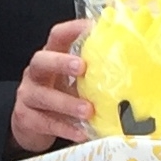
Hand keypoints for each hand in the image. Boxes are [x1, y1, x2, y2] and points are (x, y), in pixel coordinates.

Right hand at [10, 18, 95, 152]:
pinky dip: (65, 128)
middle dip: (61, 62)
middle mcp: (36, 73)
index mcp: (50, 57)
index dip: (73, 30)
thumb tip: (133, 63)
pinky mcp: (26, 118)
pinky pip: (45, 123)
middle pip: (41, 61)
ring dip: (67, 103)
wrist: (31, 125)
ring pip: (43, 96)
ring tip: (88, 110)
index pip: (58, 36)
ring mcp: (28, 95)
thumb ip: (93, 72)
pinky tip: (81, 132)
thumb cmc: (60, 96)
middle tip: (82, 67)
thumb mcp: (74, 80)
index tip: (93, 28)